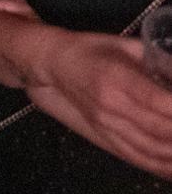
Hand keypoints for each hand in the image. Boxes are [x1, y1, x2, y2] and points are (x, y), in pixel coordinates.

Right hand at [35, 33, 171, 178]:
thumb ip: (160, 61)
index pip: (160, 103)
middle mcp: (111, 106)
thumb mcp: (126, 45)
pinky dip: (162, 167)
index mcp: (116, 77)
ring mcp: (106, 126)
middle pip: (161, 131)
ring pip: (152, 149)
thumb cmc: (90, 50)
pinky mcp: (105, 138)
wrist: (52, 65)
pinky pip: (138, 158)